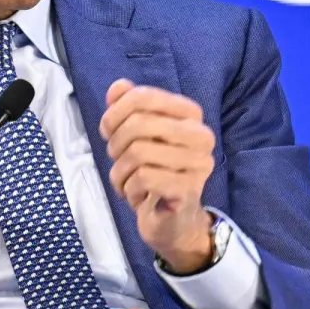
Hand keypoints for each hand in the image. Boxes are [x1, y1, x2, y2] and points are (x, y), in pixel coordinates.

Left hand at [99, 79, 216, 273]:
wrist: (172, 221)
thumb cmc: (153, 173)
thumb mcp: (137, 137)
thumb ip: (128, 108)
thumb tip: (118, 87)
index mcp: (191, 115)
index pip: (144, 96)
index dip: (115, 113)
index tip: (108, 131)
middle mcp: (201, 135)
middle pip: (138, 124)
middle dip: (115, 144)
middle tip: (117, 160)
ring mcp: (198, 164)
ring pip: (137, 152)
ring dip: (119, 171)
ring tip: (125, 181)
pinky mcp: (188, 190)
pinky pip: (143, 178)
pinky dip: (128, 189)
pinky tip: (135, 196)